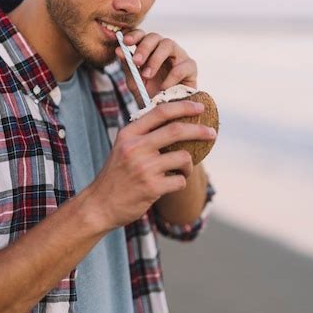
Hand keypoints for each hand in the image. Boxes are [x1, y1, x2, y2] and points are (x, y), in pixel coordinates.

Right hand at [88, 99, 214, 228]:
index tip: (199, 107)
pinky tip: (171, 184)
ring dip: (189, 165)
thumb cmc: (117, 174)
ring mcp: (144, 167)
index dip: (184, 107)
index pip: (160, 112)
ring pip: (183, 157)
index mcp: (129, 133)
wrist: (100, 205)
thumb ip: (143, 133)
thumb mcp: (123, 147)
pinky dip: (181, 181)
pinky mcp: (152, 187)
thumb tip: (175, 118)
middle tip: (211, 132)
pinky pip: (180, 180)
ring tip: (183, 170)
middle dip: (199, 130)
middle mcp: (135, 147)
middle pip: (177, 130)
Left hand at [115, 30, 196, 100]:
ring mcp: (179, 55)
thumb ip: (128, 66)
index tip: (125, 41)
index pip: (142, 35)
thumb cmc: (150, 94)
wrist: (166, 113)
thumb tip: (118, 50)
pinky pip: (182, 65)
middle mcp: (164, 48)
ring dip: (156, 59)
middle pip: (155, 36)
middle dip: (144, 47)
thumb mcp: (135, 82)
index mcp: (149, 49)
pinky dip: (171, 76)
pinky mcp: (190, 67)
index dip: (134, 35)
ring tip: (147, 75)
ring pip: (169, 44)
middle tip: (136, 61)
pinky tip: (163, 88)